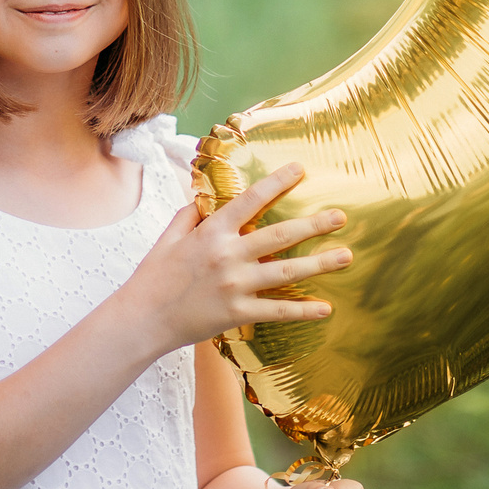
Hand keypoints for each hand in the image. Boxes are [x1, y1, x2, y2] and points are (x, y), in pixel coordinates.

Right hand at [118, 164, 349, 354]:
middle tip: (340, 217)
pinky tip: (325, 308)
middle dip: (314, 225)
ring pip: (286, 272)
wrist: (142, 318)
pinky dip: (303, 311)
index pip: (250, 201)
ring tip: (346, 256)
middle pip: (280, 236)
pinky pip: (277, 312)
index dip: (277, 182)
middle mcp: (228, 256)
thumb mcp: (169, 237)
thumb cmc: (155, 276)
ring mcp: (235, 286)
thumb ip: (192, 216)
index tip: (299, 169)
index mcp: (212, 232)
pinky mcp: (238, 314)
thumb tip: (209, 200)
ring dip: (319, 264)